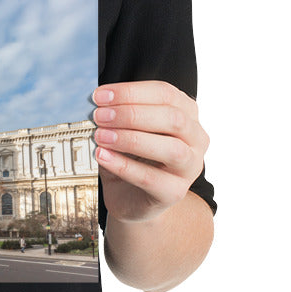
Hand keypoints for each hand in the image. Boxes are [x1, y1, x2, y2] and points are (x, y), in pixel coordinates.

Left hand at [92, 81, 208, 223]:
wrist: (132, 198)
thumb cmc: (132, 157)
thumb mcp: (126, 130)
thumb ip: (118, 115)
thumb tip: (95, 103)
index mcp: (186, 114)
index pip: (165, 93)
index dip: (131, 92)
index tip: (100, 96)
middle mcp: (195, 138)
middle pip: (173, 118)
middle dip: (132, 114)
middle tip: (99, 116)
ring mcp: (189, 167)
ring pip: (171, 149)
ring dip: (131, 139)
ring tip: (101, 136)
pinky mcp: (175, 192)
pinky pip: (151, 178)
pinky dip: (123, 165)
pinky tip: (102, 156)